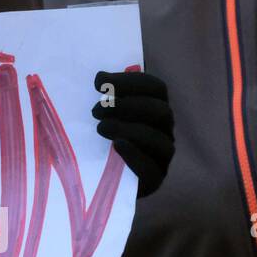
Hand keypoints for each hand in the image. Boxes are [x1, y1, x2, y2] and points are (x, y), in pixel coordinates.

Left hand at [91, 69, 173, 197]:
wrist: (93, 179)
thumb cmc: (94, 137)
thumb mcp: (96, 114)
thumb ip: (103, 96)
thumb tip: (100, 76)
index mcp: (153, 107)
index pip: (155, 87)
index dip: (129, 81)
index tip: (99, 83)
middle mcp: (163, 130)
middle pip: (160, 111)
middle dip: (127, 106)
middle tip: (95, 111)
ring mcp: (161, 156)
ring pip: (160, 141)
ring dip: (129, 130)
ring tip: (100, 128)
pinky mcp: (154, 180)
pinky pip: (153, 169)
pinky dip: (135, 155)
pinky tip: (116, 146)